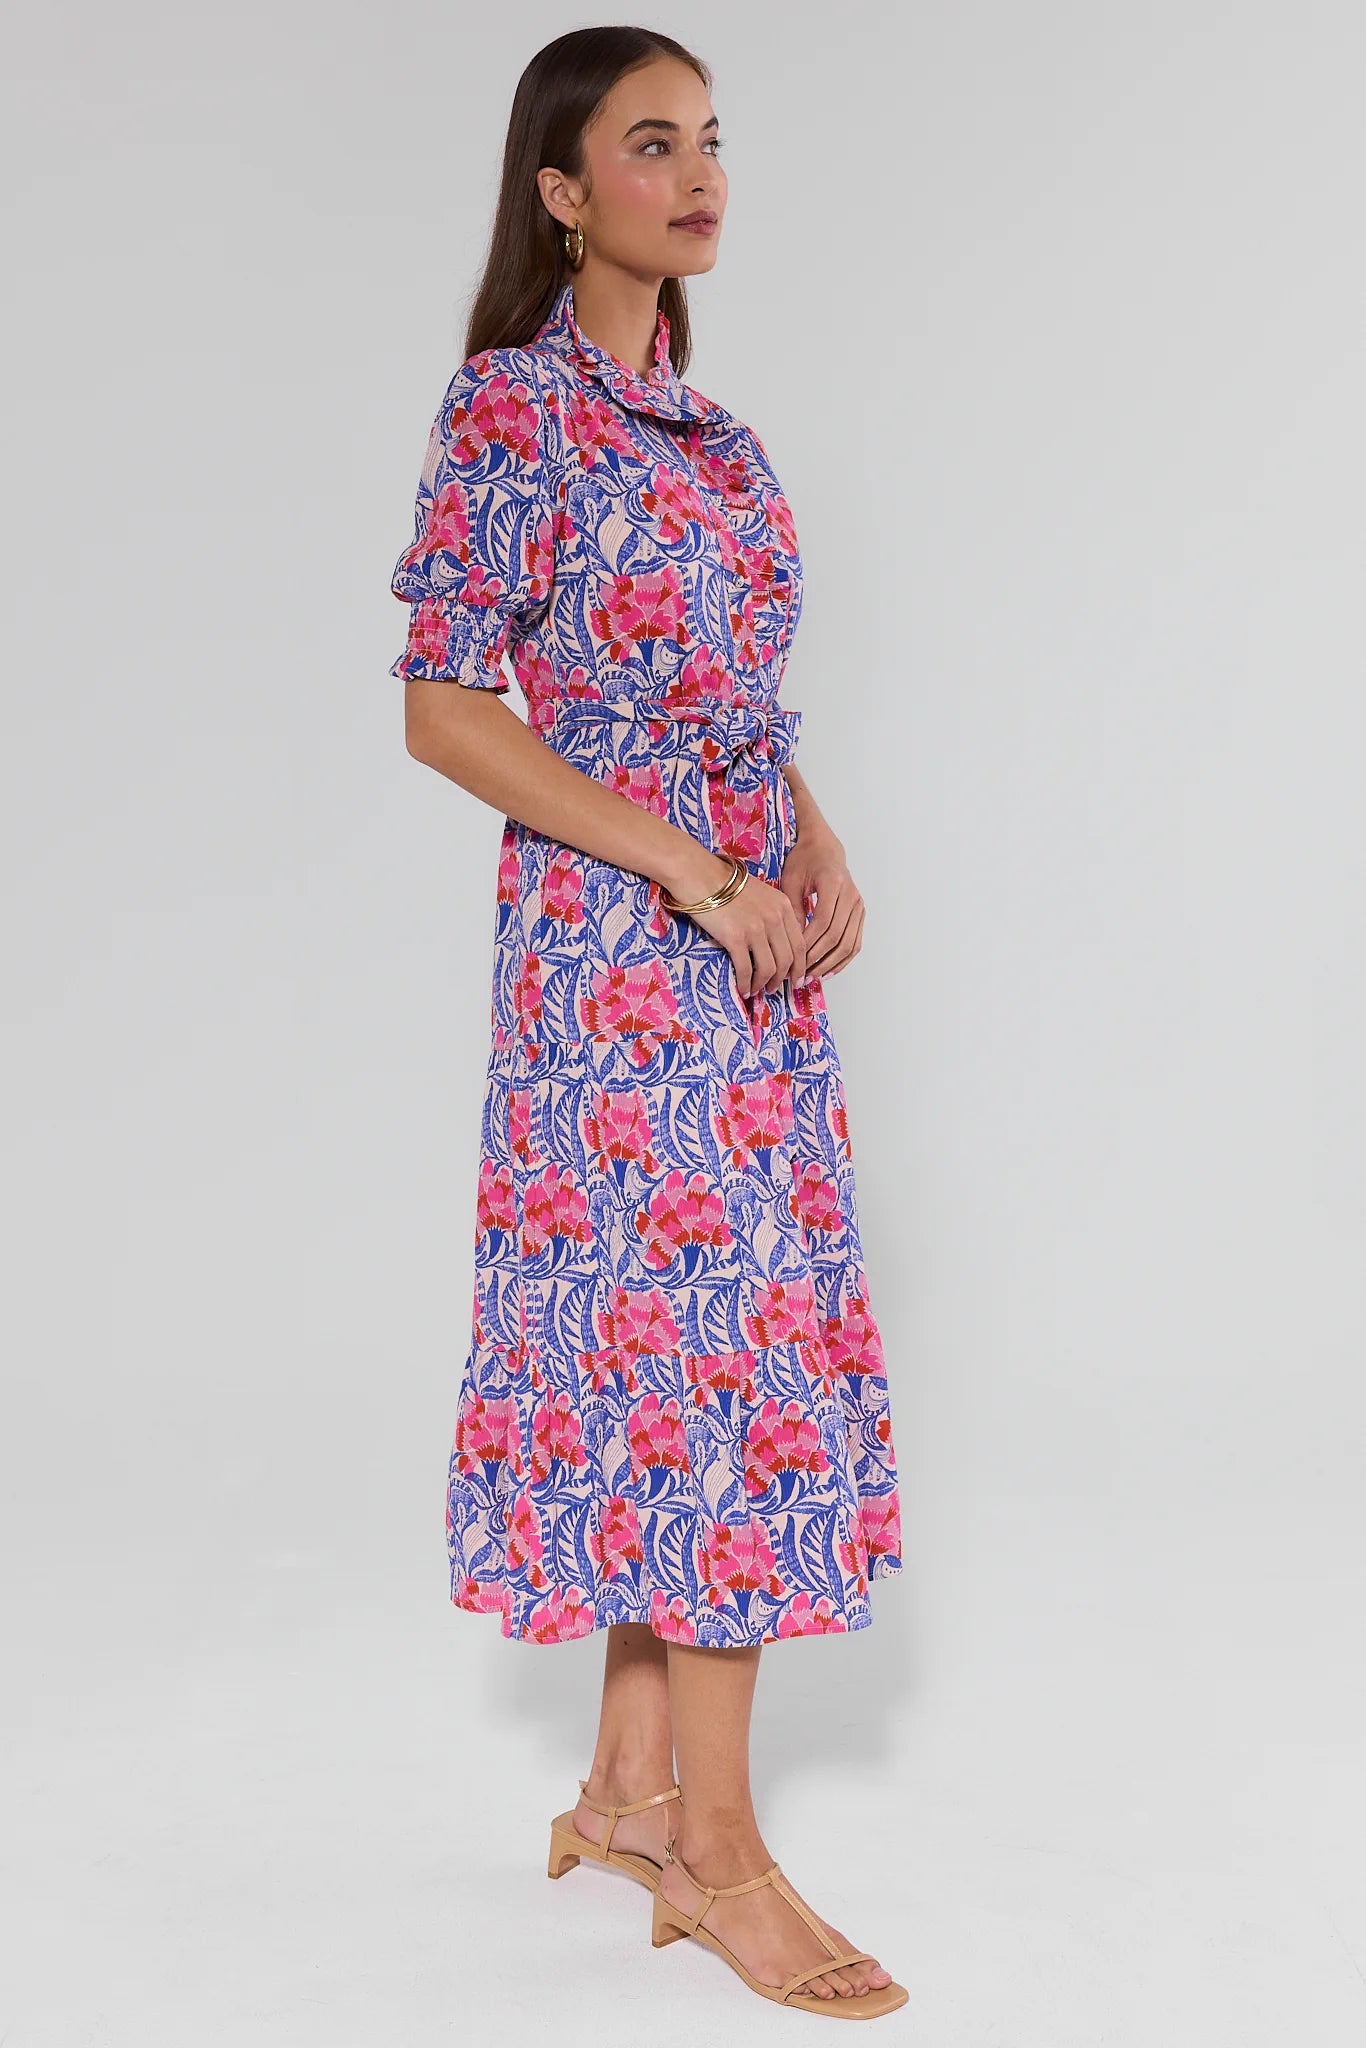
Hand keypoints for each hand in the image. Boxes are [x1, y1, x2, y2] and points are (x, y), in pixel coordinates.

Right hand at [686, 870, 808, 998]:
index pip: (800, 943)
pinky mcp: (736, 938)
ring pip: (769, 968)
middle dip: (784, 979)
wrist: (700, 875)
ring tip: (757, 990)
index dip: (800, 966)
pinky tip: (742, 988)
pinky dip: (746, 983)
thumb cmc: (725, 884)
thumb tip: (775, 942)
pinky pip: (746, 969)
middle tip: (776, 989)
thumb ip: (773, 914)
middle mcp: (774, 918)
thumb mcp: (760, 894)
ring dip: (764, 984)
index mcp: (783, 906)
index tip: (795, 977)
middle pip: (788, 959)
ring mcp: (756, 929)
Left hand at [779, 822, 864, 977]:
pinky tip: (828, 971)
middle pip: (836, 936)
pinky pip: (855, 942)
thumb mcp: (791, 880)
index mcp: (833, 883)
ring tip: (811, 977)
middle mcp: (851, 895)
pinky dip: (842, 960)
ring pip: (848, 943)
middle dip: (817, 959)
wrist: (825, 848)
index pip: (822, 921)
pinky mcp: (860, 913)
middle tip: (799, 975)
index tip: (792, 959)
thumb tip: (790, 943)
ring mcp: (858, 905)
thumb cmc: (804, 861)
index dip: (808, 944)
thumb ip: (792, 910)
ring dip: (830, 964)